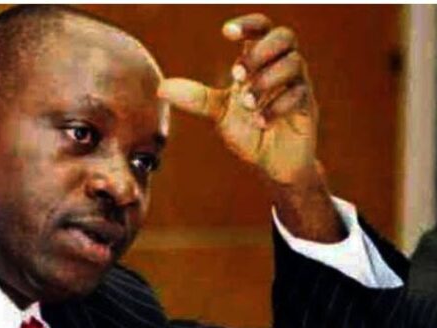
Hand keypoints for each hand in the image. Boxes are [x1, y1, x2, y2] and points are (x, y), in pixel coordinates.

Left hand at [158, 14, 317, 184]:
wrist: (272, 162)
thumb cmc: (249, 131)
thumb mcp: (219, 112)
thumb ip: (195, 97)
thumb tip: (161, 88)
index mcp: (259, 63)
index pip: (261, 28)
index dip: (248, 24)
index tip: (226, 32)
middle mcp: (280, 69)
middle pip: (284, 37)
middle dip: (260, 52)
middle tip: (236, 75)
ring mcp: (297, 86)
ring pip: (294, 63)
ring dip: (266, 81)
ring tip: (247, 104)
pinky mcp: (307, 108)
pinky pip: (299, 95)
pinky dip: (276, 107)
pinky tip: (260, 122)